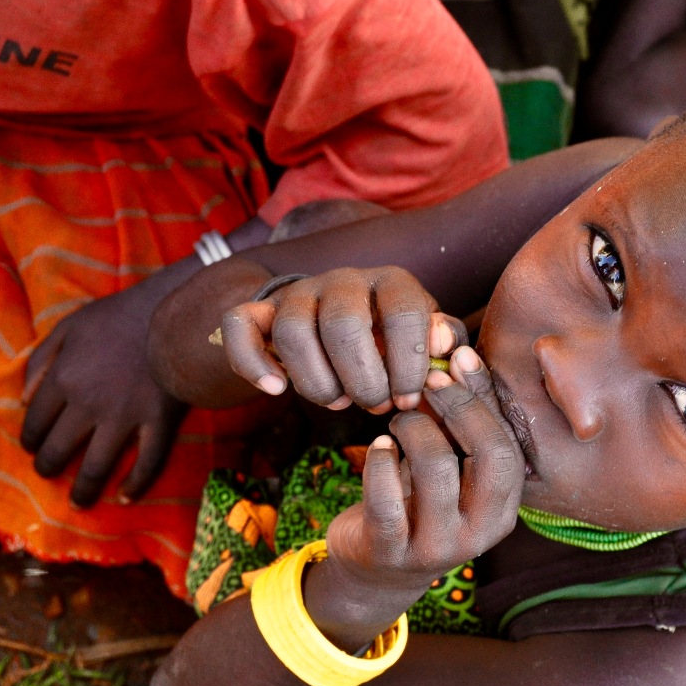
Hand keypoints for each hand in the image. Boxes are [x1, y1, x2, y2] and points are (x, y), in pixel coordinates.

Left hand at [21, 283, 188, 506]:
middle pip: (58, 450)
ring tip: (79, 502)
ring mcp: (125, 417)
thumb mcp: (69, 327)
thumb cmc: (120, 315)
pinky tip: (125, 497)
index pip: (35, 423)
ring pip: (96, 466)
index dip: (30, 440)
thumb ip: (40, 360)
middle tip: (49, 474)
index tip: (33, 448)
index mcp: (63, 379)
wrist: (174, 311)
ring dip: (83, 490)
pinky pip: (147, 462)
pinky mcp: (159, 422)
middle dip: (48, 467)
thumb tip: (22, 400)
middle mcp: (88, 405)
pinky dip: (136, 485)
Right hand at [219, 266, 466, 412]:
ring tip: (338, 402)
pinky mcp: (262, 310)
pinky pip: (240, 324)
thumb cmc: (397, 340)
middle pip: (343, 325)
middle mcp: (343, 280)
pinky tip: (276, 390)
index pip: (403, 312)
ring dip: (316, 380)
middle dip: (361, 379)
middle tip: (375, 406)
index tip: (408, 400)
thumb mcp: (431, 338)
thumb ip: (445, 340)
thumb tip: (443, 346)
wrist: (348, 320)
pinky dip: (252, 362)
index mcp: (392, 282)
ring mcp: (299, 293)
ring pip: (292, 330)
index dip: (408, 365)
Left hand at [306, 352, 524, 631]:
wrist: (376, 573)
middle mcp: (481, 532)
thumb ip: (460, 416)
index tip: (456, 361)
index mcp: (504, 508)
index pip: (508, 444)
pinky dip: (379, 462)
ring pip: (437, 468)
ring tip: (397, 421)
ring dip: (413, 429)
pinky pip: (386, 496)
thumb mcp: (448, 463)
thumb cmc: (417, 502)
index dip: (482, 398)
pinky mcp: (391, 554)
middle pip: (490, 455)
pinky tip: (376, 449)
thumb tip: (460, 353)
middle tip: (425, 385)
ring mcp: (437, 548)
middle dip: (457, 407)